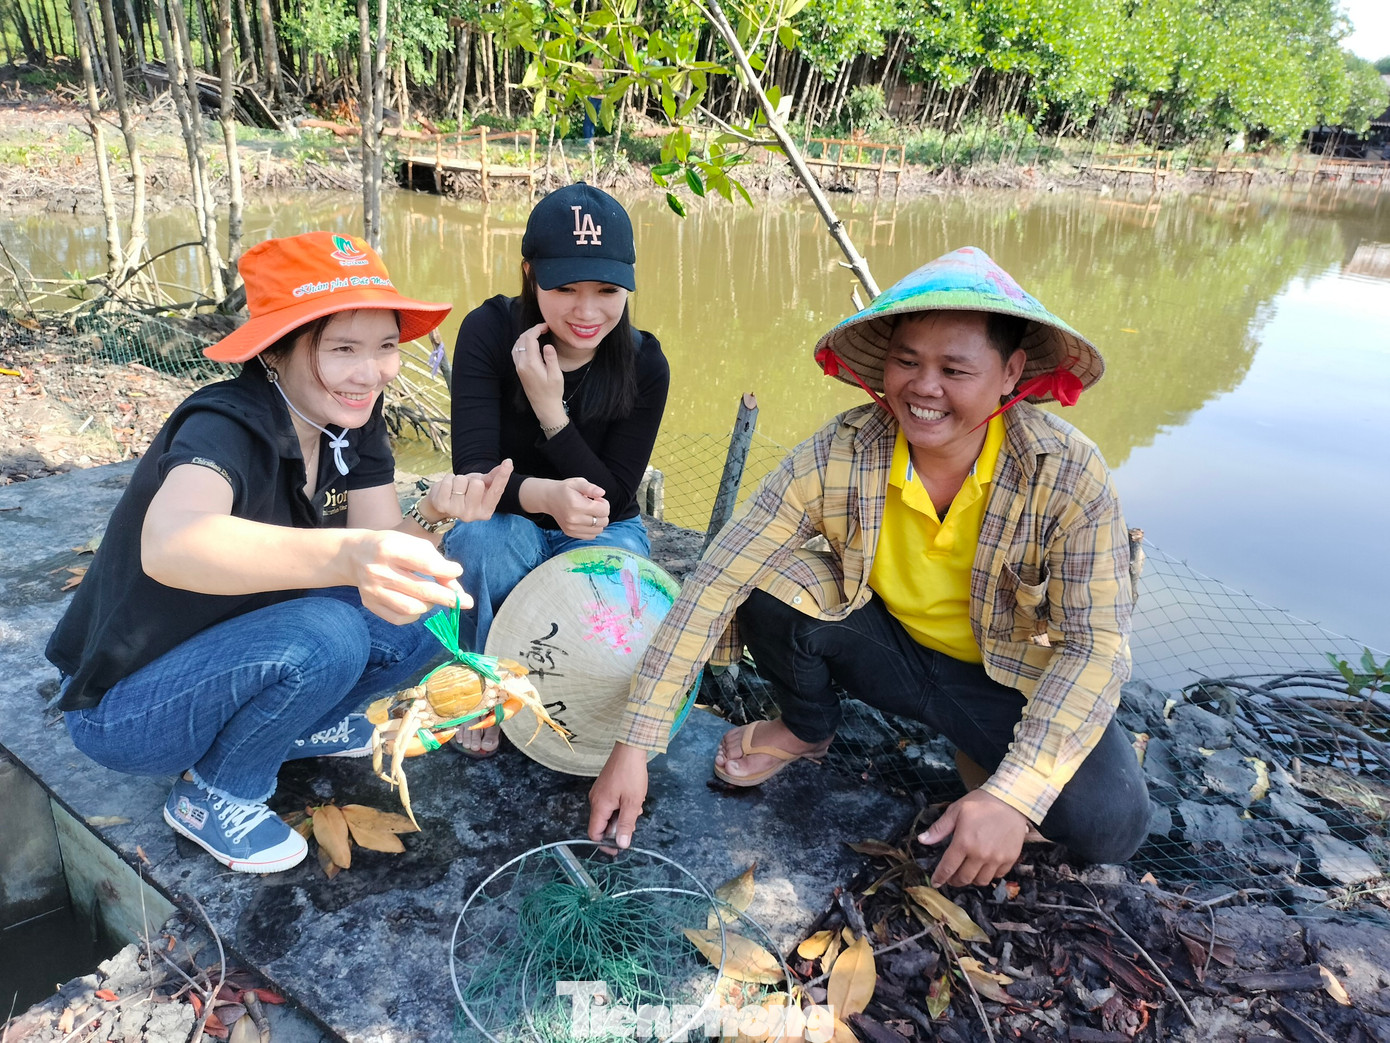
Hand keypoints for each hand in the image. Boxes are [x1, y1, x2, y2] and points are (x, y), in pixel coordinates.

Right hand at [344, 529, 467, 624]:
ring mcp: (372, 590)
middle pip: (421, 590)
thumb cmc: (392, 546)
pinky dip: (415, 614)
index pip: (425, 564)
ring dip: (430, 605)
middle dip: (447, 597)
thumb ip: (436, 562)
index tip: (457, 571)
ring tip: (434, 597)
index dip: (446, 571)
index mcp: (390, 548)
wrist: (355, 554)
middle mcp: (378, 571)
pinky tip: (418, 604)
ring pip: (411, 608)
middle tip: (465, 601)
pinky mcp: (369, 604)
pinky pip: (399, 617)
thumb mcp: (413, 544)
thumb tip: (456, 588)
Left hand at [424, 459, 512, 522]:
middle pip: (477, 484)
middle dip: (471, 480)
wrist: (443, 502)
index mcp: (486, 511)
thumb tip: (508, 464)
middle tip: (466, 487)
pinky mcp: (442, 506)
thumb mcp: (482, 486)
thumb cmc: (466, 492)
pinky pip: (448, 481)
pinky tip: (447, 488)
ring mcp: (457, 512)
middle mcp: (473, 515)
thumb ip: (494, 478)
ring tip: (456, 489)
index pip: (496, 491)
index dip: (503, 476)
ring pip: (461, 481)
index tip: (508, 462)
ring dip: (458, 480)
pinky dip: (447, 479)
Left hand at [510, 322, 565, 424]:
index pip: (530, 339)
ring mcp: (518, 367)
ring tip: (538, 333)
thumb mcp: (556, 376)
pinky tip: (530, 343)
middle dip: (532, 330)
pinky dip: (522, 343)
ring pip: (517, 344)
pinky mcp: (519, 370)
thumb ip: (551, 359)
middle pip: (522, 339)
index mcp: (531, 363)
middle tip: (544, 328)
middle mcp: (521, 364)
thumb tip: (547, 345)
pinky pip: (516, 351)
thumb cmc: (553, 392)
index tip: (547, 326)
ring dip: (526, 336)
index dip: (537, 329)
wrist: (544, 406)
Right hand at [544, 477, 609, 539]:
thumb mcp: (577, 482)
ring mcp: (572, 528)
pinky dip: (592, 529)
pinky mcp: (571, 533)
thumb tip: (602, 493)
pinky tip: (587, 520)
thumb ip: (590, 488)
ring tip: (590, 512)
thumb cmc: (565, 489)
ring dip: (598, 521)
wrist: (549, 498)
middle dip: (602, 513)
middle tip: (594, 505)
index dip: (604, 503)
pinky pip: (591, 536)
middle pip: (603, 521)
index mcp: (577, 505)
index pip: (604, 511)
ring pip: (598, 530)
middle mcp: (574, 519)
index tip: (597, 499)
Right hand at [588, 742, 647, 850]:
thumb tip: (621, 844)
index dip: (606, 844)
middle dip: (617, 827)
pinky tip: (633, 799)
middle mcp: (595, 800)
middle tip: (634, 821)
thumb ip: (626, 825)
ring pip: (608, 813)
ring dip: (621, 815)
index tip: (620, 846)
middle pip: (602, 824)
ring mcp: (599, 792)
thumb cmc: (631, 775)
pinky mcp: (605, 786)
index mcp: (599, 806)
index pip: (594, 833)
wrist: (630, 749)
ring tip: (636, 807)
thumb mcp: (632, 803)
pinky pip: (610, 803)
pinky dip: (621, 806)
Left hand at [917, 789, 1029, 887]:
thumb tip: (922, 840)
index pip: (948, 867)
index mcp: (963, 842)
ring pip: (980, 881)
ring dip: (971, 880)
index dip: (940, 877)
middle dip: (954, 881)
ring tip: (967, 873)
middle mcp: (980, 855)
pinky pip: (997, 876)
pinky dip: (989, 875)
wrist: (1011, 799)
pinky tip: (984, 867)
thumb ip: (939, 828)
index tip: (936, 882)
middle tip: (951, 877)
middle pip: (964, 878)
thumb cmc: (981, 803)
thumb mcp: (956, 811)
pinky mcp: (1010, 859)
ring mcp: (997, 859)